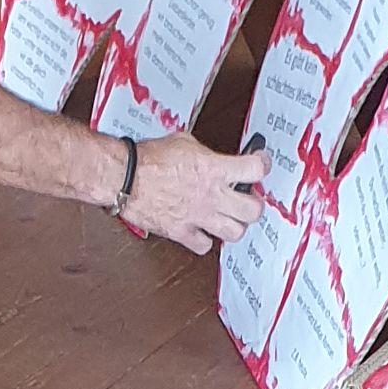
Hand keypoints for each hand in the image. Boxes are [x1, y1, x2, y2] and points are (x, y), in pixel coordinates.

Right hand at [118, 132, 265, 257]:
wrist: (125, 177)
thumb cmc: (148, 159)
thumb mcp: (183, 142)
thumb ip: (204, 154)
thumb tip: (211, 157)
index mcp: (214, 169)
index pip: (256, 169)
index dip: (262, 164)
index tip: (260, 163)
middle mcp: (211, 196)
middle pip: (253, 210)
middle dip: (253, 203)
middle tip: (245, 197)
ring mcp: (198, 216)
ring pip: (235, 233)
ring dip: (235, 225)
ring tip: (228, 217)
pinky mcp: (182, 232)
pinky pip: (204, 246)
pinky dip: (205, 240)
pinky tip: (202, 230)